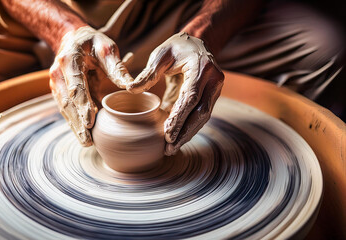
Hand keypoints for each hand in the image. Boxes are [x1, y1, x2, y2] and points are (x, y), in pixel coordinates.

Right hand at [50, 26, 132, 145]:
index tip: (90, 121)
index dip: (82, 104)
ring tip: (87, 142)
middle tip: (88, 141)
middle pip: (67, 102)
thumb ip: (116, 67)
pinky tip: (84, 135)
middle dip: (78, 122)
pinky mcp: (60, 92)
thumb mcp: (107, 48)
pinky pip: (67, 110)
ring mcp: (57, 84)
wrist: (72, 40)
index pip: (76, 85)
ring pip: (65, 109)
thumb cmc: (92, 43)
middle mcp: (58, 74)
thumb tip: (130, 86)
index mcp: (69, 60)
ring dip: (75, 127)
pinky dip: (75, 123)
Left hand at [127, 32, 223, 155]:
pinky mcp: (212, 97)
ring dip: (188, 134)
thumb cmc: (176, 48)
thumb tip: (131, 90)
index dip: (180, 117)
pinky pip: (202, 115)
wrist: (197, 42)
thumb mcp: (160, 55)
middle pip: (201, 112)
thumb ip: (148, 73)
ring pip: (204, 117)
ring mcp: (215, 90)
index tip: (167, 133)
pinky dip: (190, 128)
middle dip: (185, 132)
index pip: (191, 97)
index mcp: (201, 68)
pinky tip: (178, 138)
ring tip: (172, 148)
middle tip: (169, 148)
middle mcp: (214, 80)